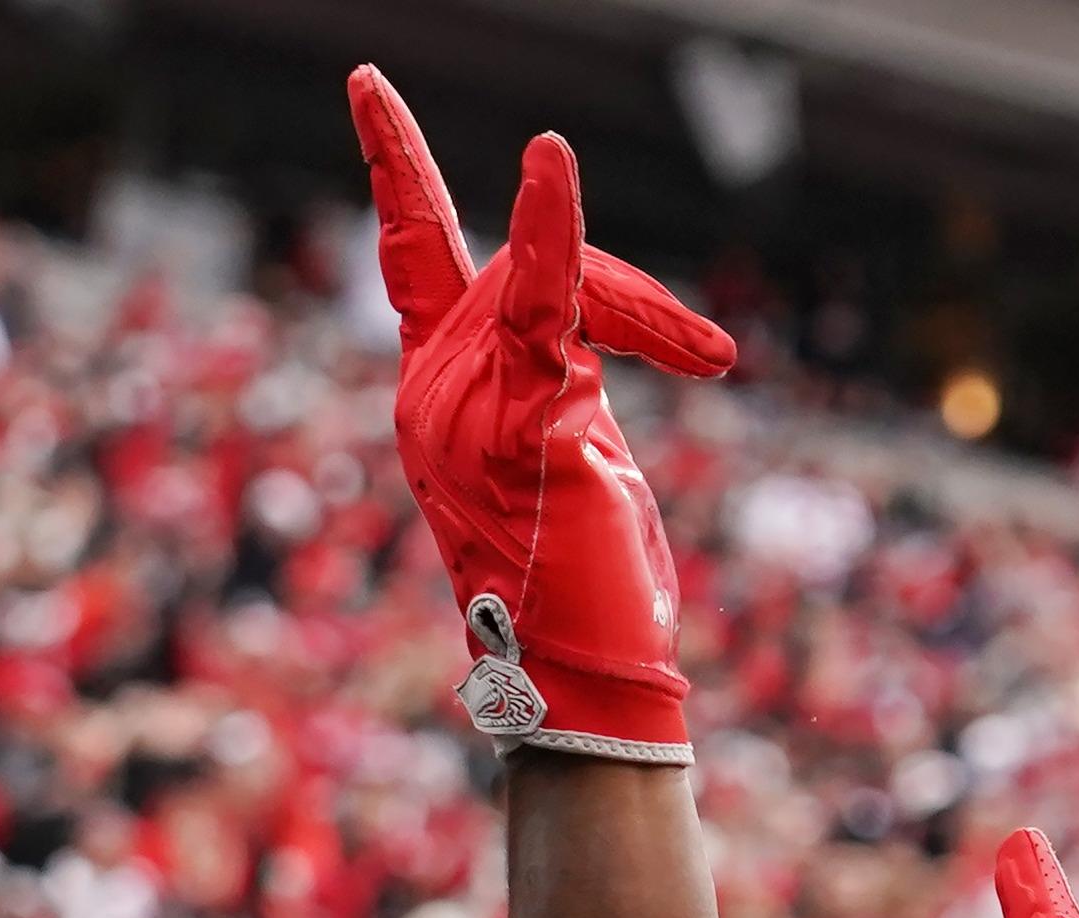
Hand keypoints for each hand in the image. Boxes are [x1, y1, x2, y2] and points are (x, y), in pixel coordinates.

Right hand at [348, 68, 734, 764]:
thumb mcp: (565, 448)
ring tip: (710, 357)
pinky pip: (550, 303)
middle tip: (708, 352)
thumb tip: (579, 317)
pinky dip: (561, 232)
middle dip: (624, 288)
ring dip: (649, 309)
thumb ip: (552, 371)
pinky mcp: (523, 424)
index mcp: (433, 388)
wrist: (583, 677)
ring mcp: (466, 408)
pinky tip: (550, 163)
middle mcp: (429, 388)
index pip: (410, 252)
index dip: (395, 166)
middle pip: (519, 259)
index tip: (367, 80)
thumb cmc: (582, 579)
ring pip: (556, 281)